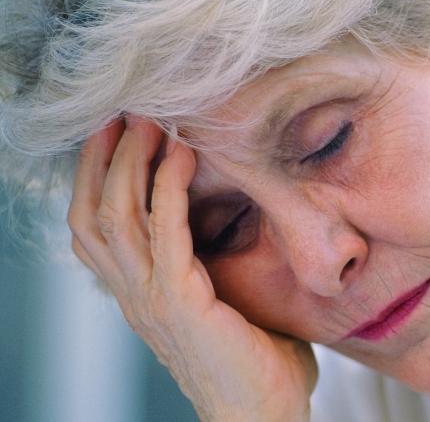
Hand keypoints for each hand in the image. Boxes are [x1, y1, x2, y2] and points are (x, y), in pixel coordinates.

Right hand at [67, 117, 316, 420]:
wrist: (263, 415)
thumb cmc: (258, 363)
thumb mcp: (228, 302)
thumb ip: (220, 264)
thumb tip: (247, 219)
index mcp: (141, 294)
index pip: (96, 227)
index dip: (99, 177)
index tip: (118, 132)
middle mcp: (134, 294)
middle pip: (92, 213)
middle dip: (105, 158)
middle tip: (124, 111)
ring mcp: (151, 298)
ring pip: (116, 215)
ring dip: (130, 161)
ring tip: (148, 119)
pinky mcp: (179, 301)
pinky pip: (165, 231)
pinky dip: (169, 187)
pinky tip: (182, 155)